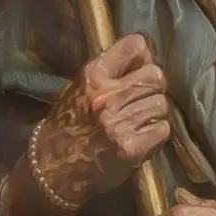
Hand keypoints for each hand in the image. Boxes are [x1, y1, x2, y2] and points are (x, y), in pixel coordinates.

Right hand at [31, 32, 170, 209]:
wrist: (53, 168)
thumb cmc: (67, 125)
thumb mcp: (80, 89)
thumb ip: (109, 72)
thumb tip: (144, 57)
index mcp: (93, 75)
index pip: (135, 46)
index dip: (143, 57)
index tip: (139, 69)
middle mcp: (108, 96)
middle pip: (156, 76)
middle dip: (153, 88)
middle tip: (143, 99)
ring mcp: (120, 123)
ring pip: (161, 104)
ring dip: (154, 113)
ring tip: (139, 121)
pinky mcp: (132, 148)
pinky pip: (162, 129)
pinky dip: (156, 134)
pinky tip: (141, 137)